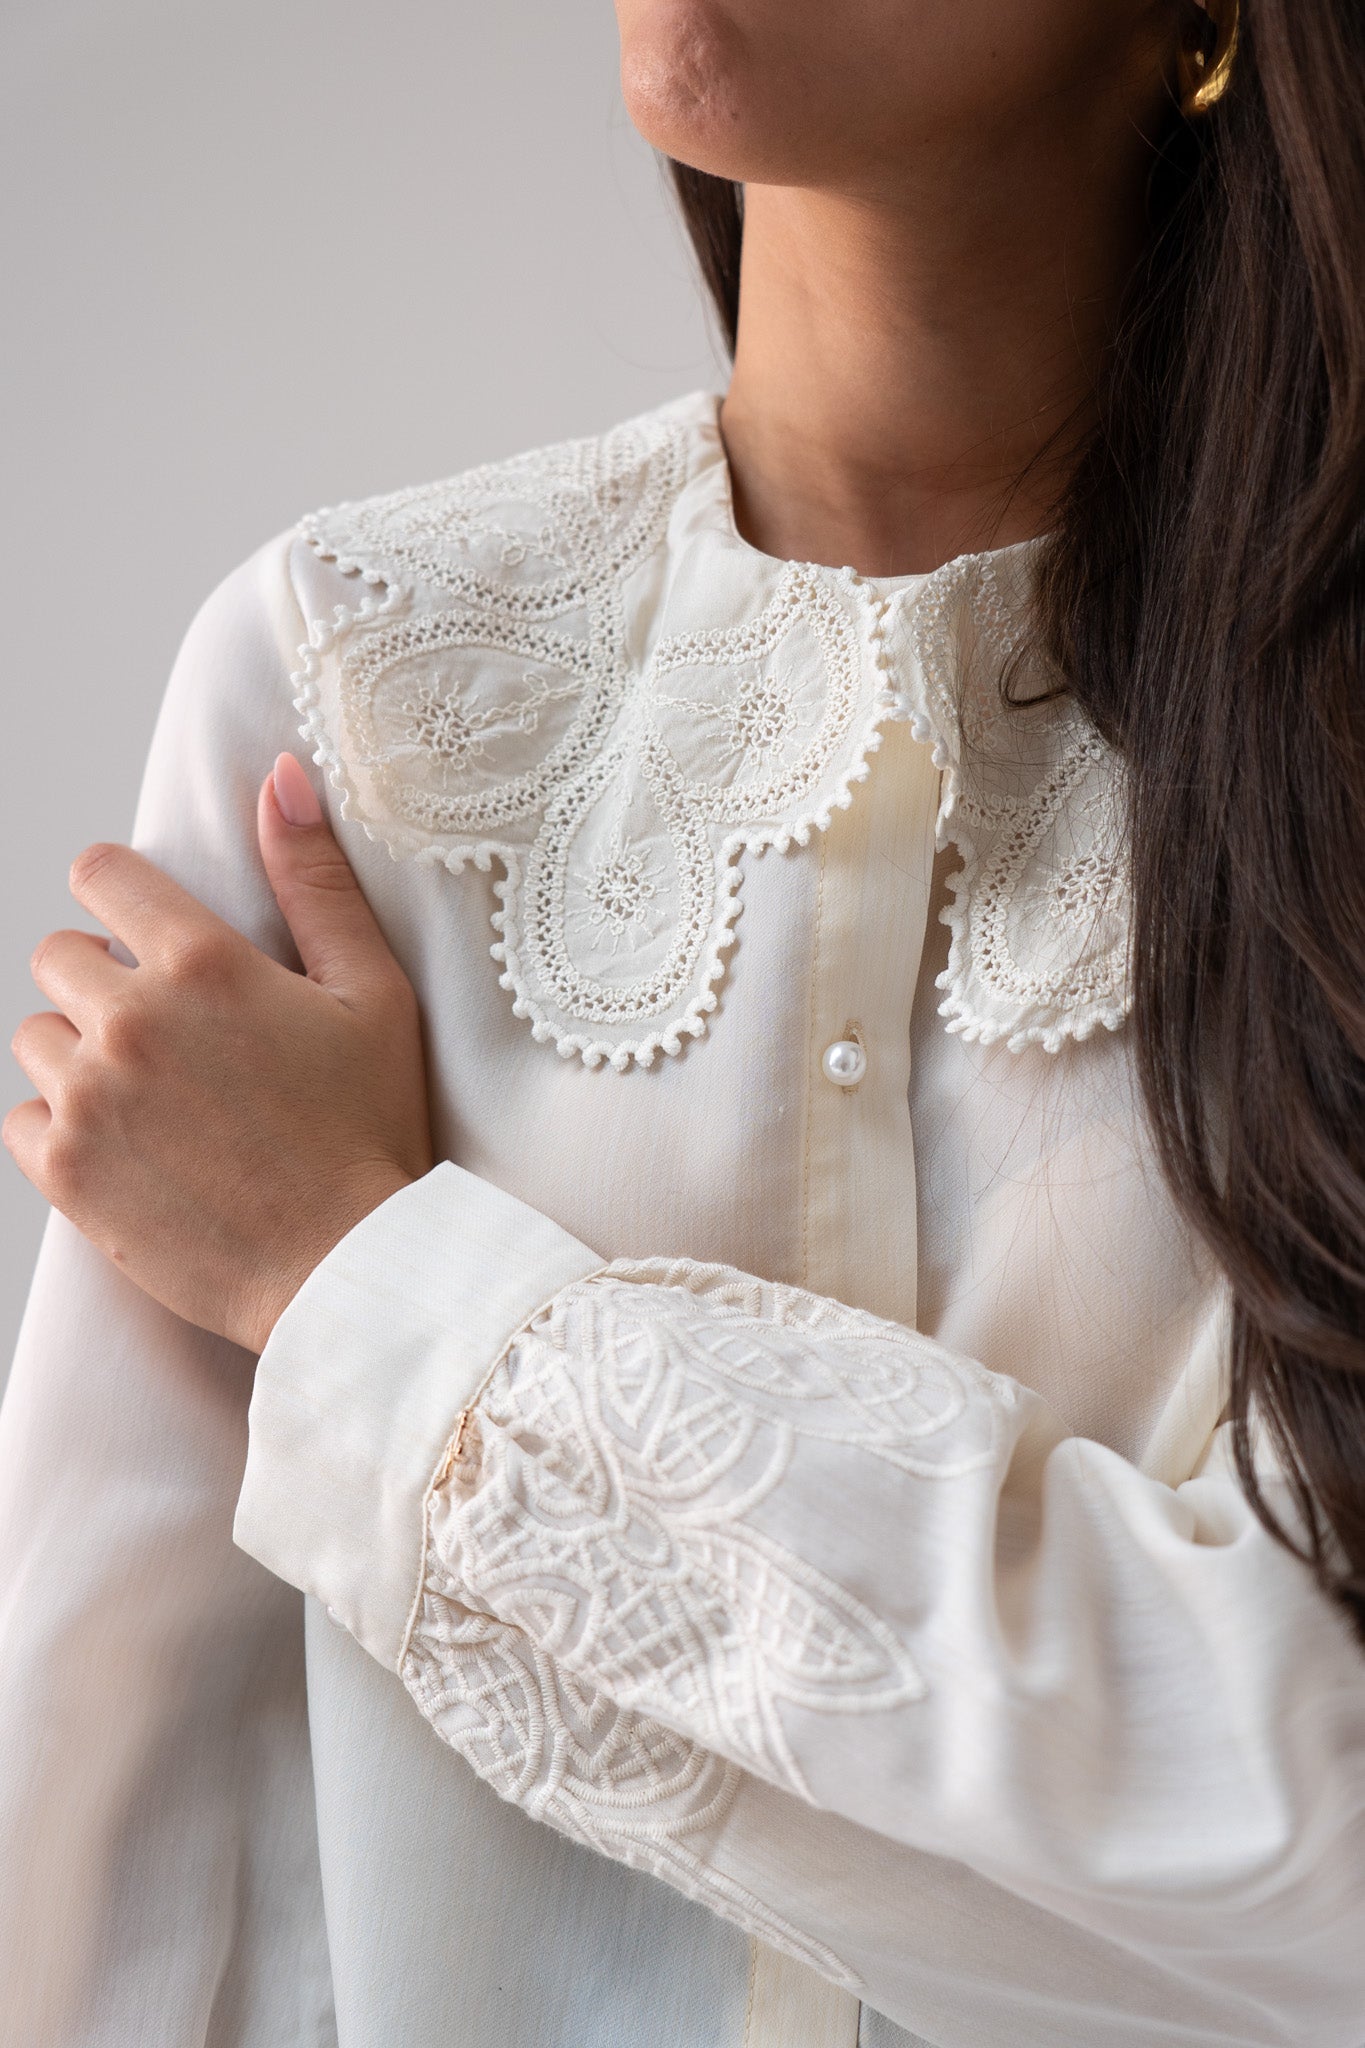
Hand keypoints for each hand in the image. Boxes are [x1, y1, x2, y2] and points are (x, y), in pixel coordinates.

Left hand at [4, 754, 433, 1354]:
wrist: (346, 1268)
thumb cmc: (370, 1132)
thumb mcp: (372, 993)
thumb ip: (316, 881)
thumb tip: (277, 777)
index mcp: (204, 964)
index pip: (99, 874)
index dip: (121, 896)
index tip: (148, 934)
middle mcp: (130, 1021)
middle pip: (57, 954)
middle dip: (101, 979)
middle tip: (169, 1032)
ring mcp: (88, 1098)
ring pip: (34, 1036)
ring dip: (79, 1053)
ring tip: (153, 1096)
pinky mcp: (65, 1170)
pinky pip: (21, 1115)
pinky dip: (62, 1125)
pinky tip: (130, 1146)